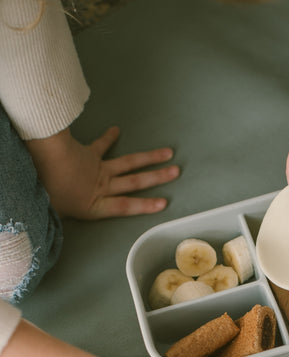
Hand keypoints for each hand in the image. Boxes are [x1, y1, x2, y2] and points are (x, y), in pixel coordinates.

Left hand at [26, 125, 179, 218]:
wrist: (42, 157)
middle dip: (157, 177)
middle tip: (176, 172)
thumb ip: (62, 218)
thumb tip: (58, 225)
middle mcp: (102, 187)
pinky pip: (100, 146)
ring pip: (128, 164)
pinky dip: (108, 138)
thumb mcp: (54, 212)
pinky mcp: (87, 154)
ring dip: (149, 158)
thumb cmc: (46, 190)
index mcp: (94, 205)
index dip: (144, 205)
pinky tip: (116, 129)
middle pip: (135, 182)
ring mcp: (97, 169)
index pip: (125, 206)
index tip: (163, 203)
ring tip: (167, 153)